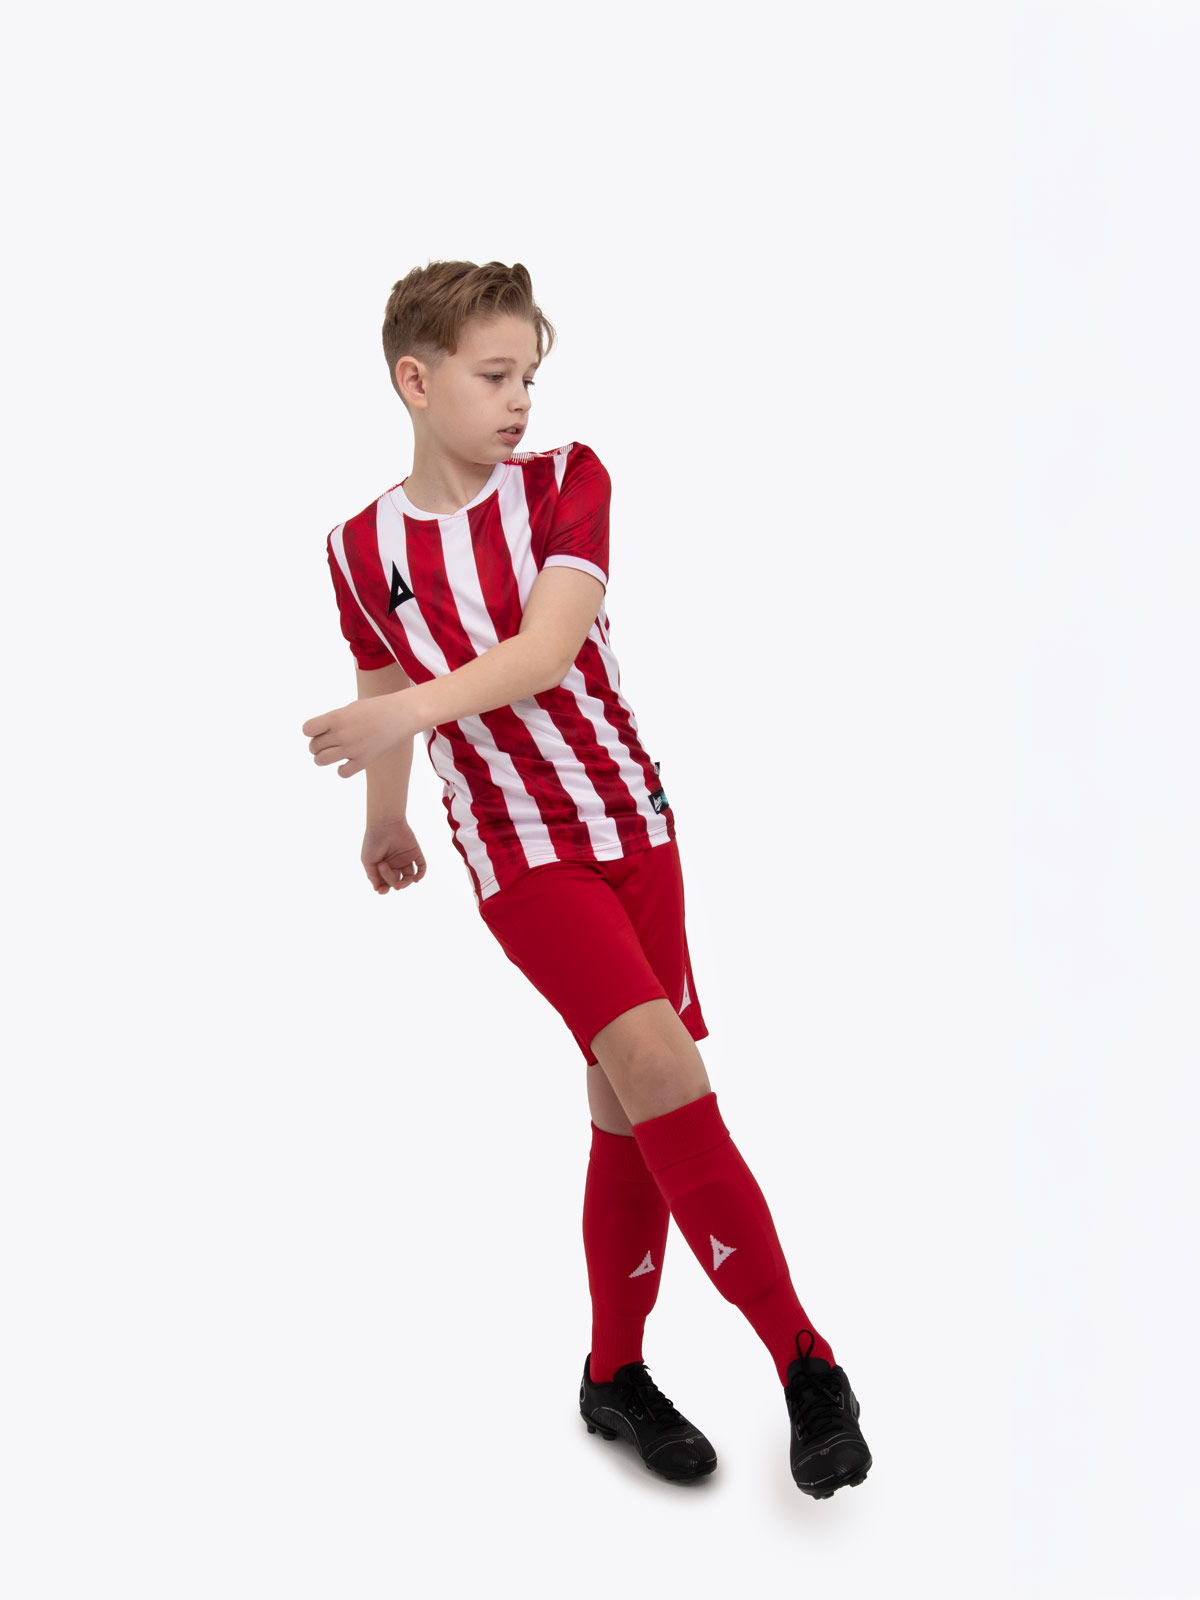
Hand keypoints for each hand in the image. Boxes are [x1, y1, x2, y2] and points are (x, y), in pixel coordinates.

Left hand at [301, 691, 420, 778]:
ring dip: (322, 759)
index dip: (311, 731)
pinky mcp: (364, 761)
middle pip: (313, 746)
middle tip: (327, 743)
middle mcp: (341, 733)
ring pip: (321, 760)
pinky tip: (346, 763)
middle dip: (317, 746)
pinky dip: (341, 770)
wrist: (401, 714)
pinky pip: (342, 772)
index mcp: (336, 717)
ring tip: (330, 755)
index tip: (320, 731)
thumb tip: (319, 735)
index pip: (307, 729)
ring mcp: (352, 748)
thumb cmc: (375, 709)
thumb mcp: (350, 708)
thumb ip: (333, 720)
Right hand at [362, 819, 426, 894]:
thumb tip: (378, 890)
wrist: (385, 823)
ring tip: (399, 884)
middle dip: (389, 878)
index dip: (384, 888)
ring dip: (404, 883)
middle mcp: (394, 864)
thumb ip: (372, 876)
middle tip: (383, 865)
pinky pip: (421, 867)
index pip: (385, 882)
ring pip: (408, 878)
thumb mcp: (368, 860)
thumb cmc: (373, 841)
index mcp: (382, 866)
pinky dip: (420, 875)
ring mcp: (405, 859)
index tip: (381, 890)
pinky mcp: (415, 853)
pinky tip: (415, 879)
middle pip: (396, 880)